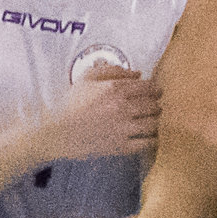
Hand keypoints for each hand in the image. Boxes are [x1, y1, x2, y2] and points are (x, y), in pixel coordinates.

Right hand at [44, 66, 159, 161]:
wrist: (60, 132)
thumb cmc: (72, 104)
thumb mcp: (87, 78)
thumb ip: (113, 70)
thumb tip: (138, 73)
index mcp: (115, 89)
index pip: (149, 87)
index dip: (156, 89)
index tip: (156, 91)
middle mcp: (123, 108)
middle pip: (154, 105)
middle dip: (156, 105)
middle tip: (154, 106)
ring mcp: (123, 128)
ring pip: (154, 124)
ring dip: (155, 121)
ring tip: (151, 121)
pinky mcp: (121, 146)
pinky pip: (147, 143)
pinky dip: (152, 139)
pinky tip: (148, 137)